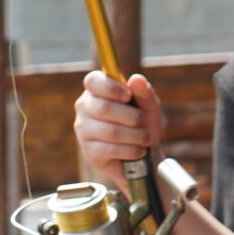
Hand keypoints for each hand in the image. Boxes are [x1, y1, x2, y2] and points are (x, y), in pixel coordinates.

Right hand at [73, 69, 165, 194]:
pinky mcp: (89, 152)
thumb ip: (145, 93)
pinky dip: (131, 151)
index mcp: (96, 90)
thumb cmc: (143, 125)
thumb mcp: (149, 107)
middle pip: (104, 108)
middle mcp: (85, 108)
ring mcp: (84, 131)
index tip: (128, 96)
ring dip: (136, 136)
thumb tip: (136, 79)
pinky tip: (139, 151)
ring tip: (146, 138)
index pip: (93, 81)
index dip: (111, 88)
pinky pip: (111, 149)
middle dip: (132, 116)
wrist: (143, 155)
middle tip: (142, 122)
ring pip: (110, 131)